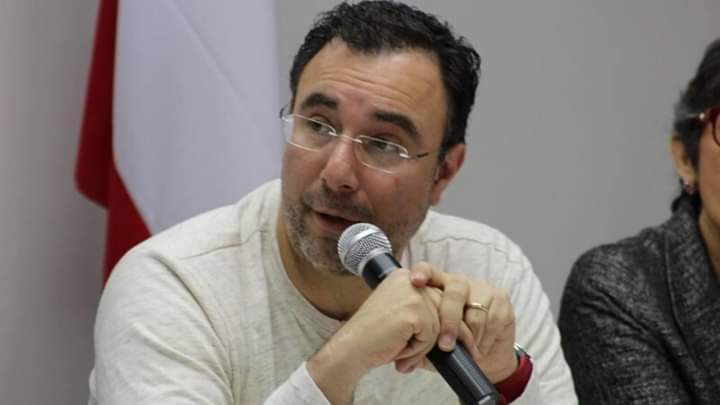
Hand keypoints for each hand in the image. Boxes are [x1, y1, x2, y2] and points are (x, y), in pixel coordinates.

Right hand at [307, 268, 440, 403]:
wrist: (351, 349)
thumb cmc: (373, 337)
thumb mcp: (402, 316)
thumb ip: (425, 312)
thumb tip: (460, 328)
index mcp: (404, 277)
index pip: (439, 297)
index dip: (445, 321)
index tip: (445, 341)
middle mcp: (409, 279)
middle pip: (444, 310)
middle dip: (442, 336)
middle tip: (425, 353)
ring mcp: (412, 294)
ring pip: (440, 326)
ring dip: (424, 346)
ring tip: (400, 351)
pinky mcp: (414, 311)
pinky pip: (432, 337)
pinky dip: (418, 350)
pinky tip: (397, 349)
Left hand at [406, 263, 517, 382]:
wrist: (487, 358)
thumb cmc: (455, 346)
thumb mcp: (434, 346)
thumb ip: (420, 343)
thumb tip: (402, 360)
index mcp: (439, 287)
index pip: (429, 271)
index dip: (423, 272)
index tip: (415, 281)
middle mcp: (461, 283)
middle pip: (455, 291)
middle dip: (450, 321)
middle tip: (445, 346)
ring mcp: (482, 288)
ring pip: (475, 310)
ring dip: (470, 337)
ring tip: (467, 351)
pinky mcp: (501, 298)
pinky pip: (492, 319)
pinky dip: (485, 338)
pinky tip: (480, 347)